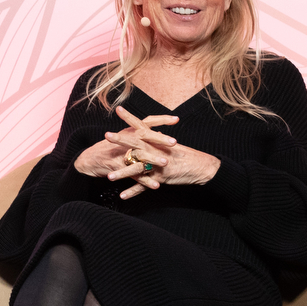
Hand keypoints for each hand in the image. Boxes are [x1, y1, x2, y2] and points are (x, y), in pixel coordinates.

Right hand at [73, 109, 176, 178]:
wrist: (88, 159)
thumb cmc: (108, 147)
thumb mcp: (124, 136)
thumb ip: (141, 134)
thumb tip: (159, 132)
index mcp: (130, 131)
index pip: (147, 121)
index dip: (161, 119)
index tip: (176, 119)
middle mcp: (126, 140)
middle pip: (145, 136)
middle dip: (160, 139)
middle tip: (174, 142)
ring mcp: (121, 153)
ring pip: (140, 155)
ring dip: (153, 159)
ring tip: (166, 163)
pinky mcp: (118, 167)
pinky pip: (134, 175)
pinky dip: (145, 181)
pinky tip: (156, 185)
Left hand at [101, 106, 219, 198]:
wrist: (200, 167)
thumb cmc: (185, 156)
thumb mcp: (170, 145)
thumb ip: (158, 140)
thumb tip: (152, 132)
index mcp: (157, 141)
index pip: (141, 126)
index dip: (130, 117)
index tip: (118, 109)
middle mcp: (155, 151)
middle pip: (135, 144)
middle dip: (120, 140)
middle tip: (106, 136)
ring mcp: (157, 165)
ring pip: (136, 168)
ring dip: (122, 173)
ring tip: (108, 176)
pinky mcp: (159, 178)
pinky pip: (144, 186)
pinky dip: (133, 192)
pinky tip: (122, 196)